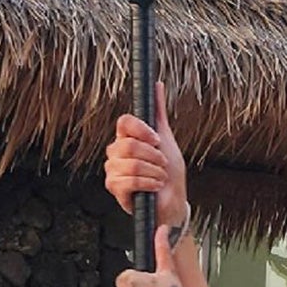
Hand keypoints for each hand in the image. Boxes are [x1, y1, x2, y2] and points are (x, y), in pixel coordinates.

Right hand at [105, 81, 188, 233]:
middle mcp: (116, 152)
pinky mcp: (114, 189)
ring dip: (154, 172)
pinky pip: (129, 181)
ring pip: (131, 164)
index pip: (124, 122)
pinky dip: (148, 184)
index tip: (158, 140)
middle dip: (154, 157)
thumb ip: (159, 113)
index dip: (143, 130)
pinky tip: (155, 187)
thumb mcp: (167, 139)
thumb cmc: (170, 173)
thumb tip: (157, 84)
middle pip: (129, 145)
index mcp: (126, 138)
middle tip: (163, 165)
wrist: (173, 202)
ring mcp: (113, 170)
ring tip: (160, 178)